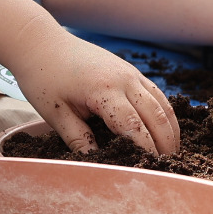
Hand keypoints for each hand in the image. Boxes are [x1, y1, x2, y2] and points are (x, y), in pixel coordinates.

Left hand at [7, 26, 177, 155]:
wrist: (42, 43)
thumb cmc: (44, 78)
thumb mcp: (55, 113)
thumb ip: (78, 139)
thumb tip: (98, 164)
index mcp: (104, 90)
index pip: (134, 126)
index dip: (145, 150)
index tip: (150, 170)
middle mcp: (124, 79)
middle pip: (157, 116)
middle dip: (165, 144)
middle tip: (166, 168)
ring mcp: (130, 72)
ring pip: (162, 104)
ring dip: (171, 129)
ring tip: (171, 154)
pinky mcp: (130, 70)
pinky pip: (156, 94)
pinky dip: (164, 113)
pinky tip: (165, 130)